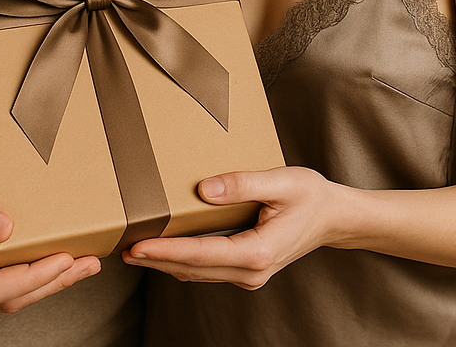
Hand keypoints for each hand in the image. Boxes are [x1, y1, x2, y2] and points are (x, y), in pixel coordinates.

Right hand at [0, 159, 99, 312]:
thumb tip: (4, 227)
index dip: (32, 278)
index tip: (64, 257)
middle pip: (6, 300)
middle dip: (51, 283)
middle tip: (89, 262)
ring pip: (5, 298)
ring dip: (46, 284)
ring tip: (82, 264)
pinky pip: (0, 287)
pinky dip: (30, 279)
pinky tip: (52, 264)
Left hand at [122, 167, 334, 289]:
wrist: (334, 218)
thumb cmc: (310, 196)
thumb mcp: (280, 181)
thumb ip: (241, 184)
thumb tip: (204, 190)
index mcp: (257, 252)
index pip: (200, 254)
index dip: (165, 251)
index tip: (137, 246)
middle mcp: (250, 271)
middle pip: (192, 268)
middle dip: (156, 260)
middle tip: (121, 247)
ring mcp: (248, 274)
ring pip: (198, 272)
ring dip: (166, 263)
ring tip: (135, 249)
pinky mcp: (246, 269)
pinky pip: (208, 269)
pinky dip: (183, 261)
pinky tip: (166, 250)